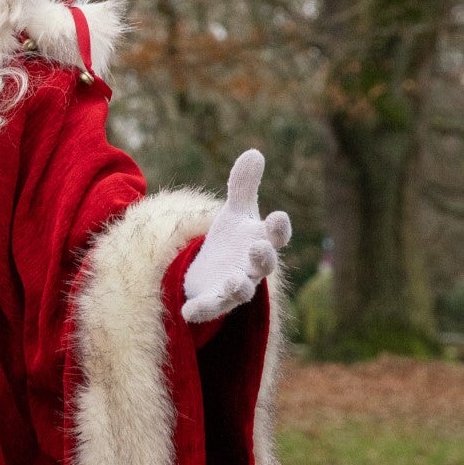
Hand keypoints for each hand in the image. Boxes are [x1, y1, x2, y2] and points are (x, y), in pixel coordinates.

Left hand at [182, 149, 291, 323]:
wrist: (213, 268)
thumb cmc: (233, 238)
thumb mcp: (235, 212)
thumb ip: (244, 185)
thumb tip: (254, 152)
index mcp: (260, 242)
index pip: (276, 236)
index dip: (278, 228)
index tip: (278, 216)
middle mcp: (251, 268)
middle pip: (263, 265)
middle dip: (262, 258)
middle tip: (258, 247)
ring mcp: (233, 286)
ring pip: (241, 291)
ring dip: (238, 287)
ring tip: (233, 280)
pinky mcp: (212, 300)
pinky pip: (208, 308)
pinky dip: (200, 310)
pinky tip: (186, 312)